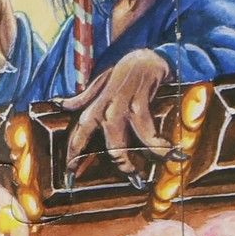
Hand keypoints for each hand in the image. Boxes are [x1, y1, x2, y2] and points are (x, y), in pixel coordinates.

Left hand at [60, 47, 175, 182]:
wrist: (142, 55)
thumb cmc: (120, 73)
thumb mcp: (98, 85)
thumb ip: (83, 98)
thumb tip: (62, 104)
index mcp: (93, 110)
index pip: (78, 137)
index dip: (72, 158)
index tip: (69, 178)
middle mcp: (105, 110)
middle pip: (110, 146)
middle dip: (122, 165)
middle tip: (134, 181)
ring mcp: (123, 105)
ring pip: (129, 141)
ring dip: (143, 158)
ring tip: (153, 171)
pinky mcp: (141, 100)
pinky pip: (149, 129)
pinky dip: (161, 144)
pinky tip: (172, 153)